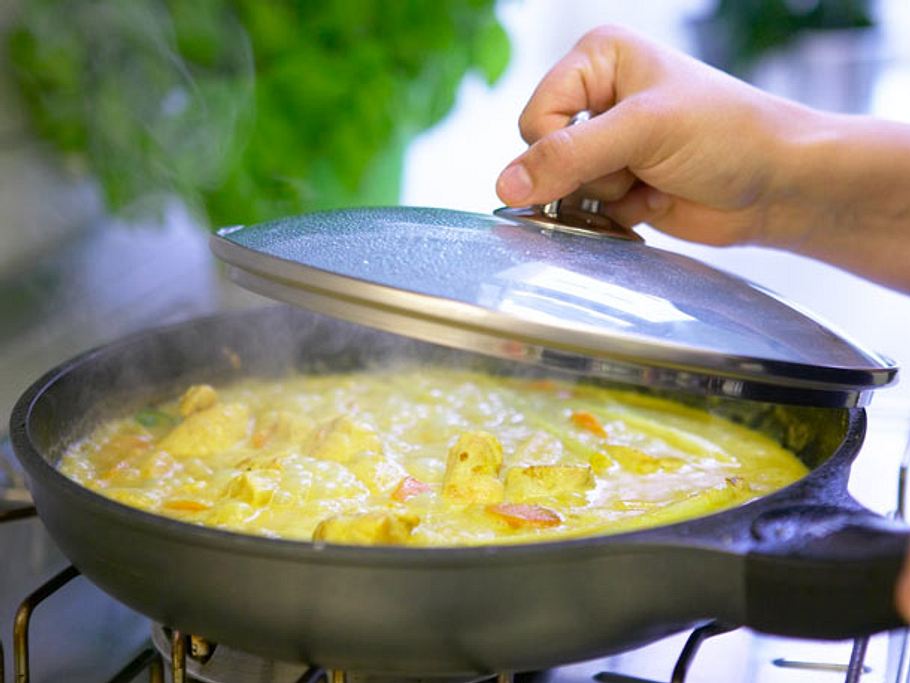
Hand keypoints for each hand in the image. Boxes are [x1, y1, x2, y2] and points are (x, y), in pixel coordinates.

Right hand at [496, 26, 909, 291]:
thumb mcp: (643, 131)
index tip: (609, 156)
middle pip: (544, 154)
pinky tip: (654, 200)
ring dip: (607, 196)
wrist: (777, 186)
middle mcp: (597, 96)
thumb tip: (505, 183)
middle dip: (590, 173)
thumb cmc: (726, 135)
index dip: (559, 148)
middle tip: (637, 166)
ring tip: (652, 181)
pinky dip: (617, 215)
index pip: (536, 115)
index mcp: (597, 58)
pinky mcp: (618, 183)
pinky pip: (585, 211)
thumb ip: (569, 156)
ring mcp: (608, 143)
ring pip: (563, 188)